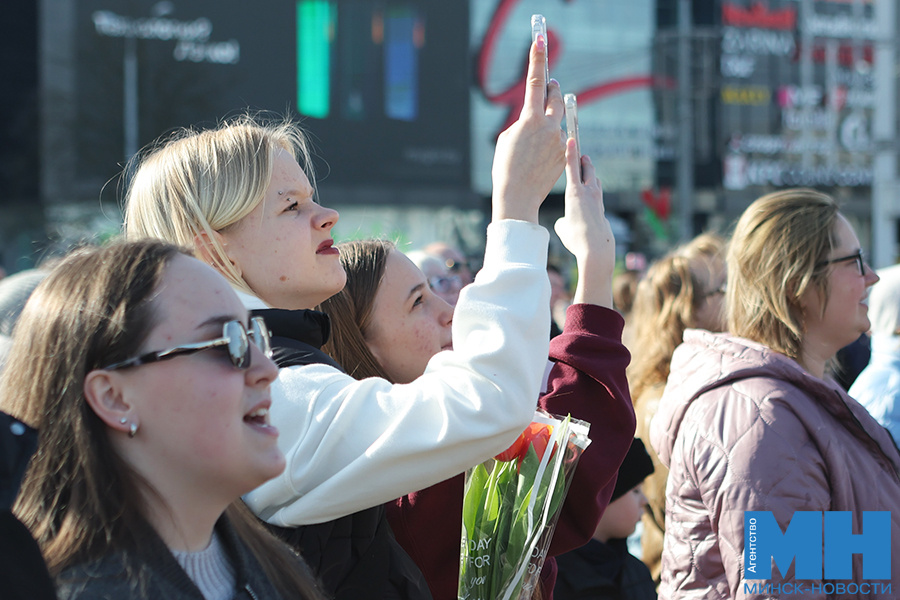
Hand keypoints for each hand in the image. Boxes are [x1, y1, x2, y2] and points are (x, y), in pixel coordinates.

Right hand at [490, 38, 565, 223]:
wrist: (518, 195)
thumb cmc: (506, 166)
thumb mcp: (507, 137)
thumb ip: (523, 122)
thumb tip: (534, 118)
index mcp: (530, 119)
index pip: (535, 81)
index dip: (537, 59)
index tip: (540, 39)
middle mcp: (549, 127)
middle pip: (556, 97)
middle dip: (553, 89)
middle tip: (550, 85)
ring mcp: (559, 140)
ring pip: (558, 121)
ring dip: (549, 122)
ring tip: (535, 139)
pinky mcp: (564, 154)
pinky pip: (560, 140)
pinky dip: (551, 143)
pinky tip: (539, 156)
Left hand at [554, 140, 614, 307]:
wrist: (593, 246)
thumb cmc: (582, 243)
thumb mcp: (572, 232)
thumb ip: (567, 224)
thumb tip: (561, 223)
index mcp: (593, 204)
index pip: (590, 186)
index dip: (588, 177)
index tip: (586, 169)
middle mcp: (594, 194)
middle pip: (590, 174)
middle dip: (586, 164)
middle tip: (581, 151)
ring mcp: (588, 191)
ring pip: (586, 169)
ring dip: (580, 157)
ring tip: (572, 140)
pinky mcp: (577, 190)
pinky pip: (574, 168)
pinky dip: (571, 155)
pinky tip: (568, 141)